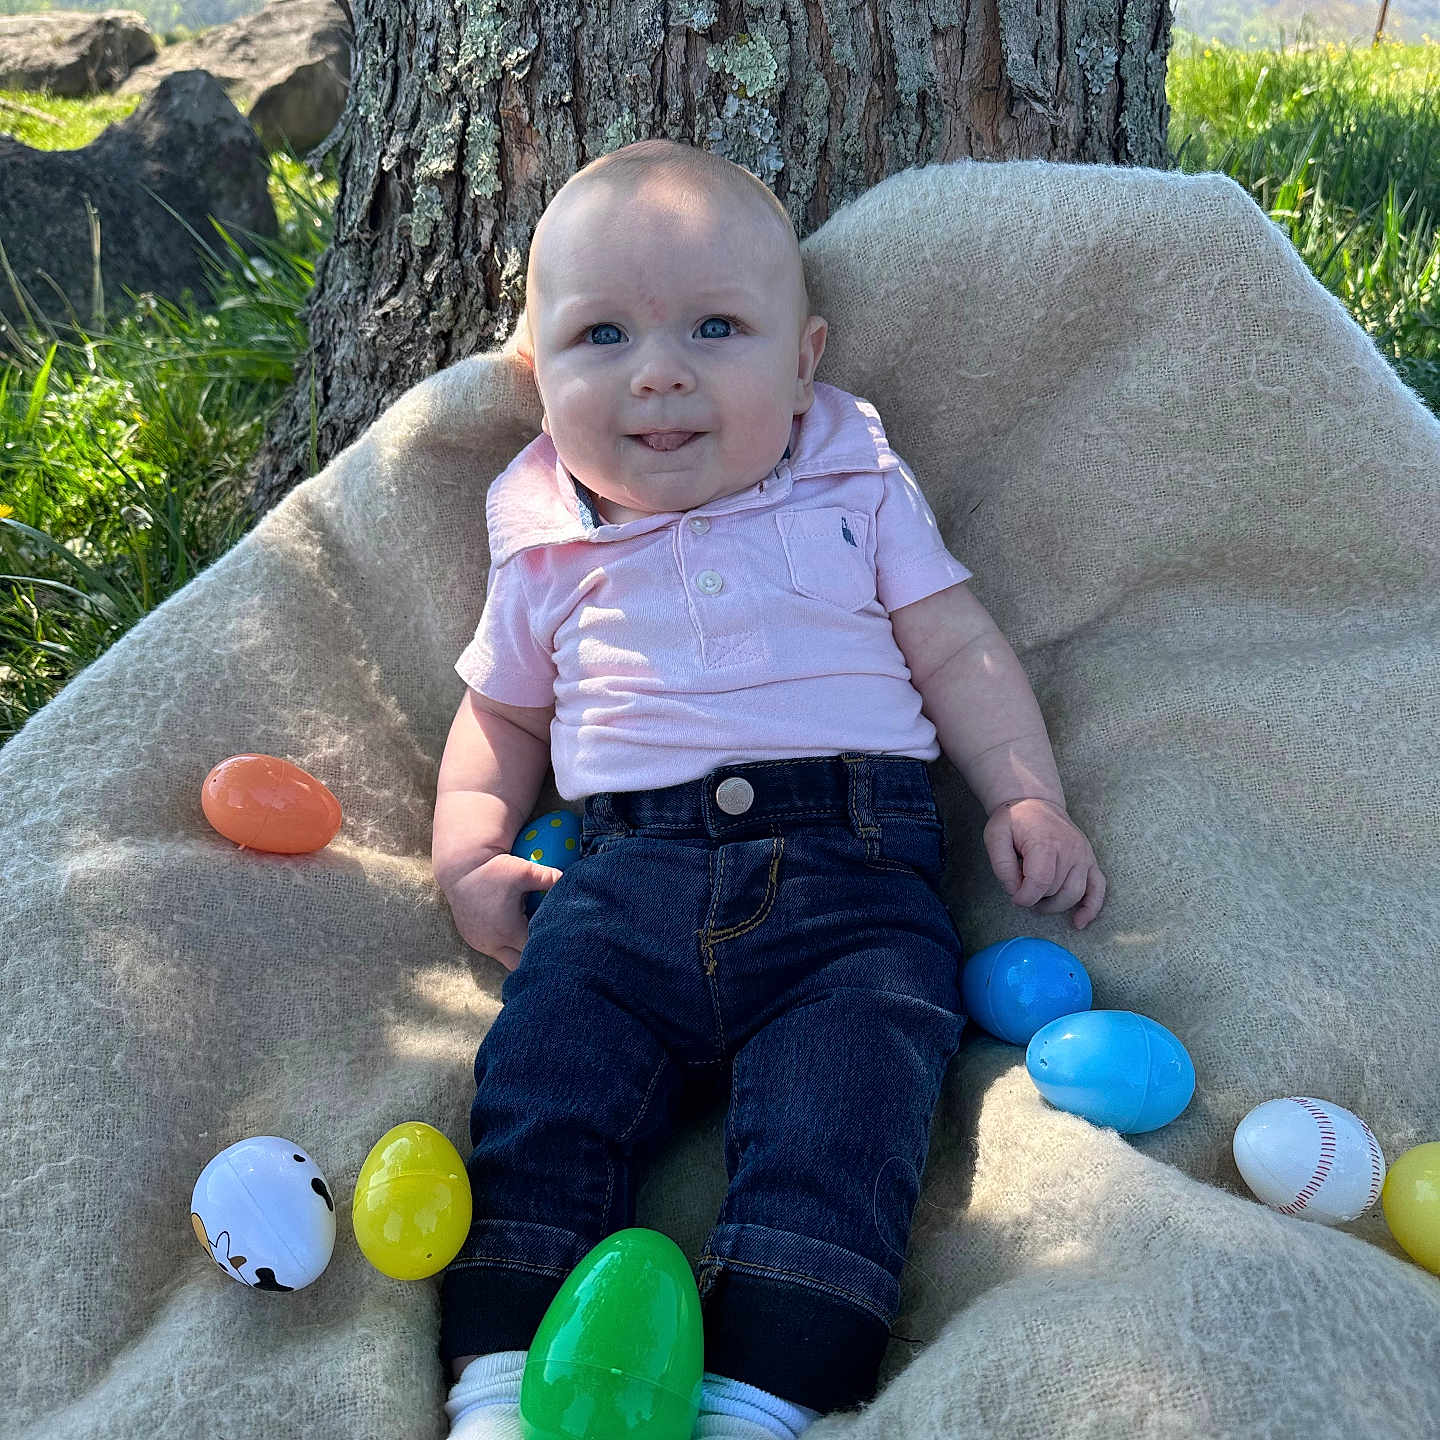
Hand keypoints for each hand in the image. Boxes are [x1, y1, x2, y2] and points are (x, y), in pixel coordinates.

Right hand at [443, 851, 564, 970]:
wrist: (459, 868)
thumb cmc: (493, 869)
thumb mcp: (524, 871)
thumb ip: (549, 878)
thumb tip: (572, 880)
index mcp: (509, 932)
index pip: (536, 952)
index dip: (549, 946)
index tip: (560, 940)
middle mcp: (493, 944)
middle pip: (522, 964)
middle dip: (534, 957)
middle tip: (547, 944)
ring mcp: (480, 944)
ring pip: (507, 958)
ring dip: (519, 951)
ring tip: (532, 937)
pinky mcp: (472, 939)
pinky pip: (494, 950)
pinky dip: (505, 945)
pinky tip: (515, 931)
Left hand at [983, 797, 1106, 929]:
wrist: (1035, 802)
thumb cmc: (1014, 820)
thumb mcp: (995, 836)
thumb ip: (1002, 865)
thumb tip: (1016, 890)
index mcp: (1046, 842)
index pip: (1040, 882)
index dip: (1025, 897)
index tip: (1014, 896)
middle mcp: (1070, 850)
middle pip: (1056, 890)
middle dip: (1036, 898)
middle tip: (1022, 889)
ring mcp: (1084, 856)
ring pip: (1074, 894)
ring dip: (1055, 905)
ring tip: (1038, 899)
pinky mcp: (1090, 861)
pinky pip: (1098, 888)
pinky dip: (1091, 908)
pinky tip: (1078, 922)